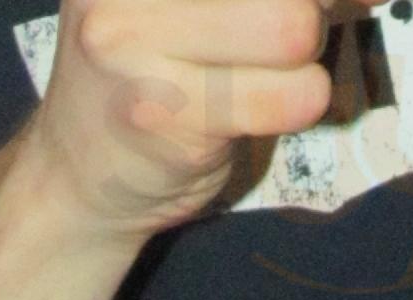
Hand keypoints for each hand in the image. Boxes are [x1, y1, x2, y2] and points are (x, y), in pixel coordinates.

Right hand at [25, 0, 372, 235]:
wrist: (75, 170)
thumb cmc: (151, 69)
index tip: (337, 0)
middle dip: (311, 6)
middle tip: (283, 37)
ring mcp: (132, 38)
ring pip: (292, 28)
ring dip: (304, 59)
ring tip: (266, 74)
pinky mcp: (163, 112)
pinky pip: (289, 96)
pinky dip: (299, 104)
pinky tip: (258, 111)